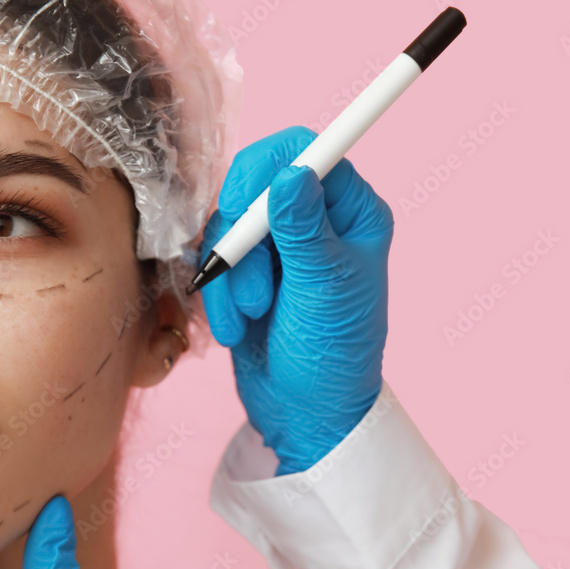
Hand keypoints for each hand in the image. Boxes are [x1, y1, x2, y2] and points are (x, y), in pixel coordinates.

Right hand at [200, 126, 393, 475]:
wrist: (305, 414)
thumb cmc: (333, 356)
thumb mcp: (324, 290)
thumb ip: (305, 230)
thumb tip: (291, 172)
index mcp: (354, 214)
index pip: (308, 154)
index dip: (267, 169)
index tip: (240, 205)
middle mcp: (317, 220)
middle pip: (257, 184)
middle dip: (244, 238)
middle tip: (253, 287)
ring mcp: (280, 245)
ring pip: (230, 223)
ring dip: (231, 274)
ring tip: (249, 317)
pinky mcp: (249, 270)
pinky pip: (215, 256)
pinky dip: (218, 292)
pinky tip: (234, 328)